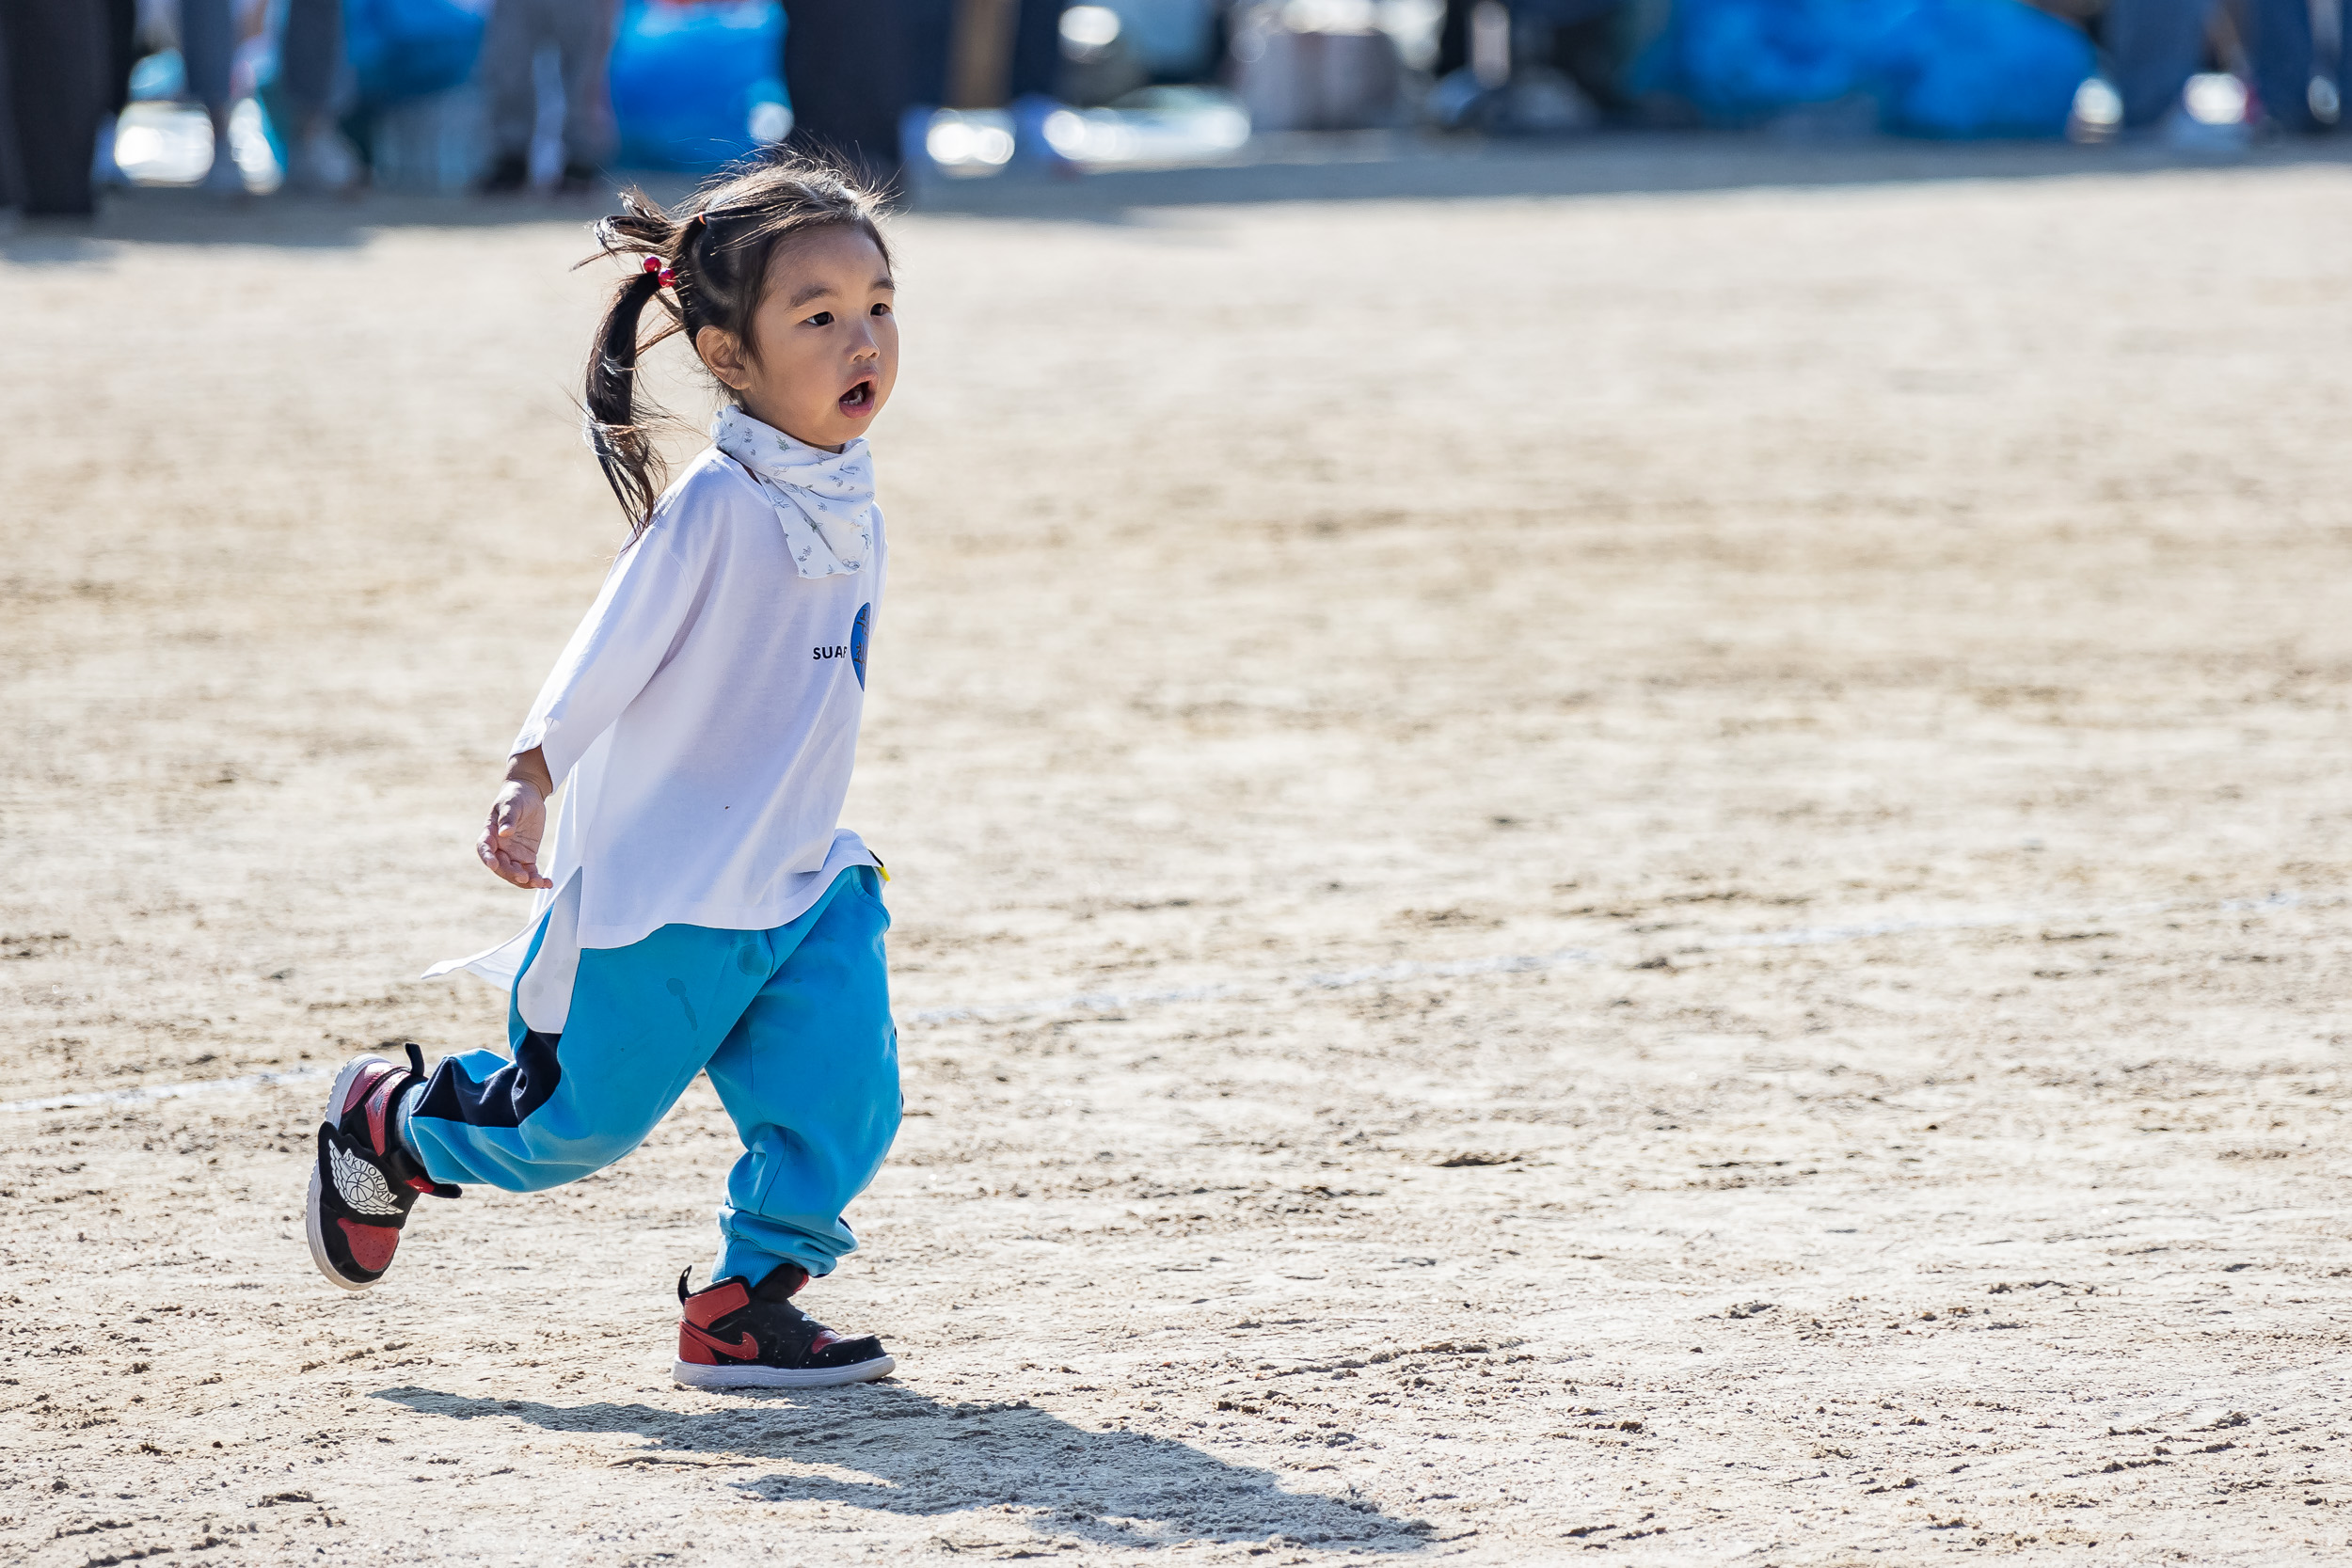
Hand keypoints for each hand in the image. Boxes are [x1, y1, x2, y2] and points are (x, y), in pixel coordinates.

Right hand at [478, 748, 554, 888]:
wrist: (528, 795)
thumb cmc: (515, 797)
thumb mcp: (512, 804)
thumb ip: (508, 818)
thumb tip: (504, 832)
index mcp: (490, 833)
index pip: (484, 848)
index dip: (487, 857)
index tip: (493, 864)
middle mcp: (499, 847)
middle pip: (501, 866)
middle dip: (511, 873)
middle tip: (523, 877)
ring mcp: (512, 853)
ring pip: (515, 873)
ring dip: (526, 881)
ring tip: (539, 883)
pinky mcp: (526, 856)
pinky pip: (529, 871)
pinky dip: (537, 879)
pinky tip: (547, 883)